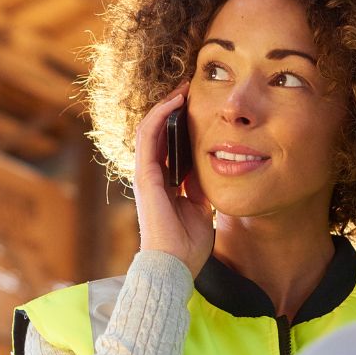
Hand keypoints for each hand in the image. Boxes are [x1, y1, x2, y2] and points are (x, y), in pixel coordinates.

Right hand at [133, 83, 213, 277]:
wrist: (176, 265)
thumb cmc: (188, 245)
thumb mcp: (202, 208)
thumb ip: (200, 187)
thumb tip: (210, 166)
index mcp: (164, 186)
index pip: (168, 147)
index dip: (180, 126)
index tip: (197, 108)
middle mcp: (151, 178)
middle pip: (157, 134)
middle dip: (172, 110)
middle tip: (190, 90)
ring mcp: (145, 176)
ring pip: (149, 130)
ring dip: (165, 107)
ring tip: (183, 89)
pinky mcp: (144, 176)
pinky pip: (148, 137)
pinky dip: (159, 116)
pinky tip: (175, 101)